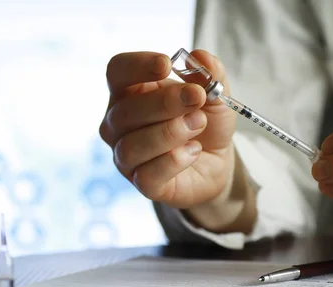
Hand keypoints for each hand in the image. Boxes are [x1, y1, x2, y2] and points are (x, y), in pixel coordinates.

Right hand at [98, 50, 236, 209]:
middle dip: (165, 102)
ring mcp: (125, 156)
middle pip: (125, 110)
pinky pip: (147, 175)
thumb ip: (210, 74)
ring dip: (170, 132)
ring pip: (132, 146)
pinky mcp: (141, 183)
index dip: (137, 66)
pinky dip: (174, 161)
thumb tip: (201, 57)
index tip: (167, 64)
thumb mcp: (215, 93)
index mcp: (129, 92)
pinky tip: (194, 151)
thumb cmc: (202, 120)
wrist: (215, 160)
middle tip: (197, 97)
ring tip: (198, 124)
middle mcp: (118, 123)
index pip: (117, 72)